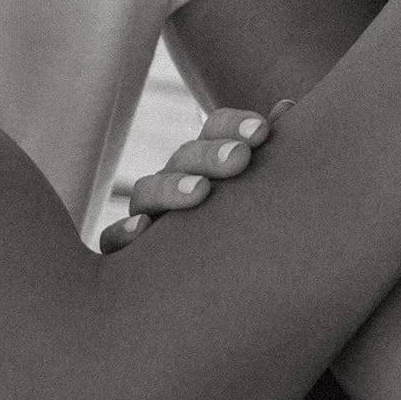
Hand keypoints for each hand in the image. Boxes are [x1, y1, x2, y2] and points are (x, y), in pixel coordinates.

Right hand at [99, 101, 291, 252]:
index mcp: (208, 163)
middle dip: (212, 155)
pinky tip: (141, 230)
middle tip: (240, 159)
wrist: (211, 294)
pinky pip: (113, 239)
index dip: (234, 126)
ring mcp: (147, 215)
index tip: (261, 132)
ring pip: (148, 193)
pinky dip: (122, 233)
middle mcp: (174, 183)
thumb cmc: (246, 233)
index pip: (216, 130)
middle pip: (184, 158)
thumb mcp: (260, 196)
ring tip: (200, 192)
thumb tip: (287, 106)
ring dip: (172, 188)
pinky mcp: (125, 253)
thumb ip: (273, 156)